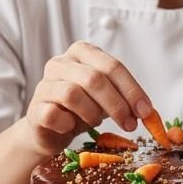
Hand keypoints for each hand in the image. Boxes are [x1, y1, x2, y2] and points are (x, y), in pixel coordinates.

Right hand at [23, 41, 151, 156]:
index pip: (112, 66)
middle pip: (95, 78)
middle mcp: (61, 63)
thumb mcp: (107, 99)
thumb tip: (148, 112)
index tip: (146, 111)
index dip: (132, 90)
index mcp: (83, 53)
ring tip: (97, 123)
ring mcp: (44, 84)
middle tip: (130, 124)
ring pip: (73, 93)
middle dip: (117, 104)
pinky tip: (71, 127)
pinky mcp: (34, 108)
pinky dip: (68, 124)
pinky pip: (53, 114)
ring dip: (93, 113)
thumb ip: (125, 99)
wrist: (50, 130)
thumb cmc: (82, 109)